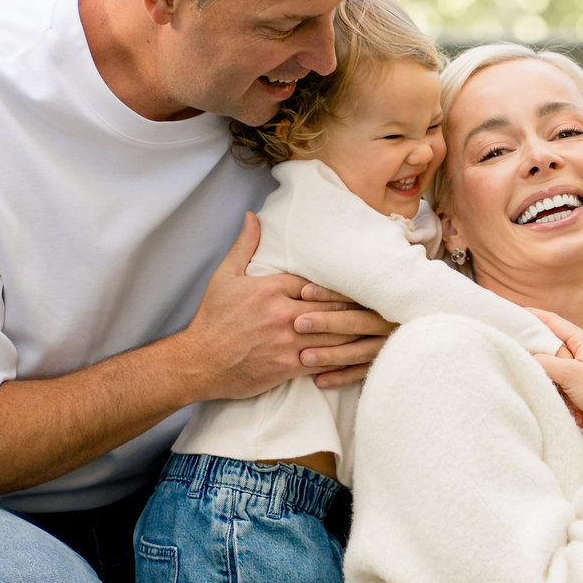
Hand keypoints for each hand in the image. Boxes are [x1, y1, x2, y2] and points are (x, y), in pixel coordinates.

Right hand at [178, 215, 360, 399]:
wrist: (199, 361)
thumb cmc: (212, 319)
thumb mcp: (225, 276)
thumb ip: (245, 246)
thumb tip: (253, 217)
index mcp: (272, 288)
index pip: (317, 283)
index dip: (341, 285)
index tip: (362, 283)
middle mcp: (283, 313)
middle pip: (331, 306)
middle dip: (357, 306)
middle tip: (382, 303)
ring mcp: (287, 341)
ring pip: (332, 333)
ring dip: (356, 331)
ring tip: (378, 328)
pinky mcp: (287, 366)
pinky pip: (322, 360)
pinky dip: (342, 358)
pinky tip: (358, 356)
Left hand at [294, 280, 397, 388]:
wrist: (411, 330)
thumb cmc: (369, 306)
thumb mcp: (363, 292)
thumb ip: (342, 291)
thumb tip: (305, 284)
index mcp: (382, 300)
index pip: (354, 295)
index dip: (329, 294)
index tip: (304, 292)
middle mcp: (388, 323)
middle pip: (356, 322)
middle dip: (327, 323)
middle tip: (299, 324)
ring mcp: (388, 345)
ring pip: (359, 351)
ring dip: (330, 355)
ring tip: (304, 357)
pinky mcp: (384, 365)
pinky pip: (362, 373)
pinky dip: (341, 377)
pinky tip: (319, 382)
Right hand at [529, 308, 582, 423]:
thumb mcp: (569, 374)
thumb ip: (546, 361)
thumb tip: (532, 356)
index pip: (555, 322)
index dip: (535, 316)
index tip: (519, 310)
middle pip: (556, 348)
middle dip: (546, 363)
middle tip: (534, 367)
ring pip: (563, 370)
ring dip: (560, 388)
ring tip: (568, 403)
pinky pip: (573, 384)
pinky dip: (571, 398)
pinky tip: (578, 412)